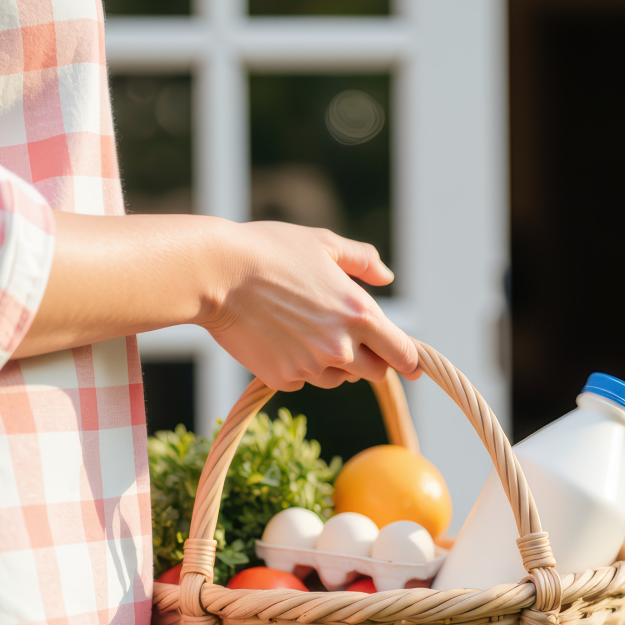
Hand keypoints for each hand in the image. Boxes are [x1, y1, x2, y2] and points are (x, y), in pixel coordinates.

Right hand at [202, 221, 418, 391]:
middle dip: (369, 359)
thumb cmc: (270, 250)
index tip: (410, 363)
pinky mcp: (282, 379)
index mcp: (360, 314)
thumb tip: (386, 275)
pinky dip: (299, 366)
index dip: (409, 359)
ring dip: (333, 364)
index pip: (403, 354)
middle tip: (348, 337)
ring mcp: (311, 366)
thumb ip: (362, 260)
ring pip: (338, 379)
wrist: (215, 273)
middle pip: (376, 373)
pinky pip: (303, 380)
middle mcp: (341, 346)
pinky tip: (280, 338)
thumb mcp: (323, 243)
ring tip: (306, 330)